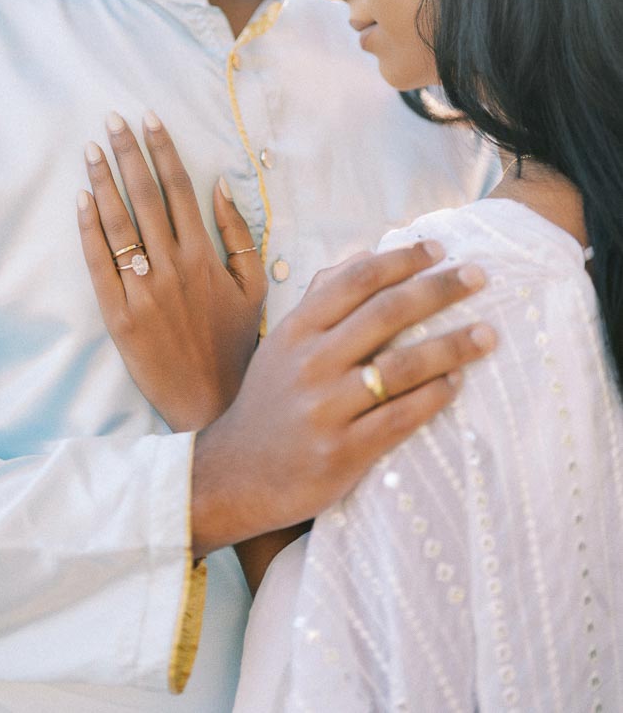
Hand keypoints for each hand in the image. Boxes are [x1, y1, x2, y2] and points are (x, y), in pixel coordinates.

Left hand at [77, 110, 266, 430]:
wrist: (211, 401)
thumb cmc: (235, 341)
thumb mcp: (253, 285)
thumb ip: (238, 233)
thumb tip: (220, 184)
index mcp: (205, 256)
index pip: (179, 188)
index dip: (162, 150)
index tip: (149, 118)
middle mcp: (172, 266)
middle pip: (145, 196)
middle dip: (128, 152)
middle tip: (112, 119)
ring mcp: (142, 290)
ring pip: (118, 223)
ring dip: (103, 181)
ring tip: (91, 149)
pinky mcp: (118, 315)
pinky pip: (99, 263)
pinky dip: (89, 229)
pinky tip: (81, 200)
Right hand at [191, 244, 496, 554]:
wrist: (237, 474)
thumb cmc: (270, 402)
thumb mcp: (283, 343)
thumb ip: (321, 299)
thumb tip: (366, 255)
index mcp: (296, 330)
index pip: (355, 280)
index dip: (401, 260)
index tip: (439, 249)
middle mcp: (310, 362)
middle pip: (385, 313)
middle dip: (438, 290)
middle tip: (478, 277)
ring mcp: (326, 408)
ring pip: (400, 366)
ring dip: (451, 346)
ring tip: (487, 334)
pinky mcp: (342, 452)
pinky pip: (399, 418)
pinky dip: (433, 397)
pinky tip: (457, 383)